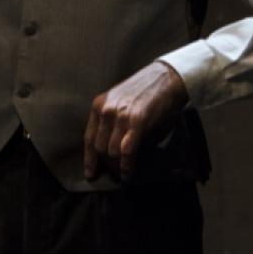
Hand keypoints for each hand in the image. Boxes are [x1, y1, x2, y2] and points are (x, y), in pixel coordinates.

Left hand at [83, 61, 188, 182]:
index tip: (90, 173)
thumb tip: (106, 147)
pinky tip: (127, 174)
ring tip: (121, 174)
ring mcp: (120, 117)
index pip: (89, 137)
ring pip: (111, 152)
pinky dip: (126, 166)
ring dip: (116, 167)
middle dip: (104, 165)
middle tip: (111, 175)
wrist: (163, 78)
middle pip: (99, 147)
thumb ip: (109, 119)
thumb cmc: (142, 90)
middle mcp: (106, 111)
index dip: (89, 158)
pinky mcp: (136, 123)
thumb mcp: (117, 101)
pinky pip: (126, 151)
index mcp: (98, 105)